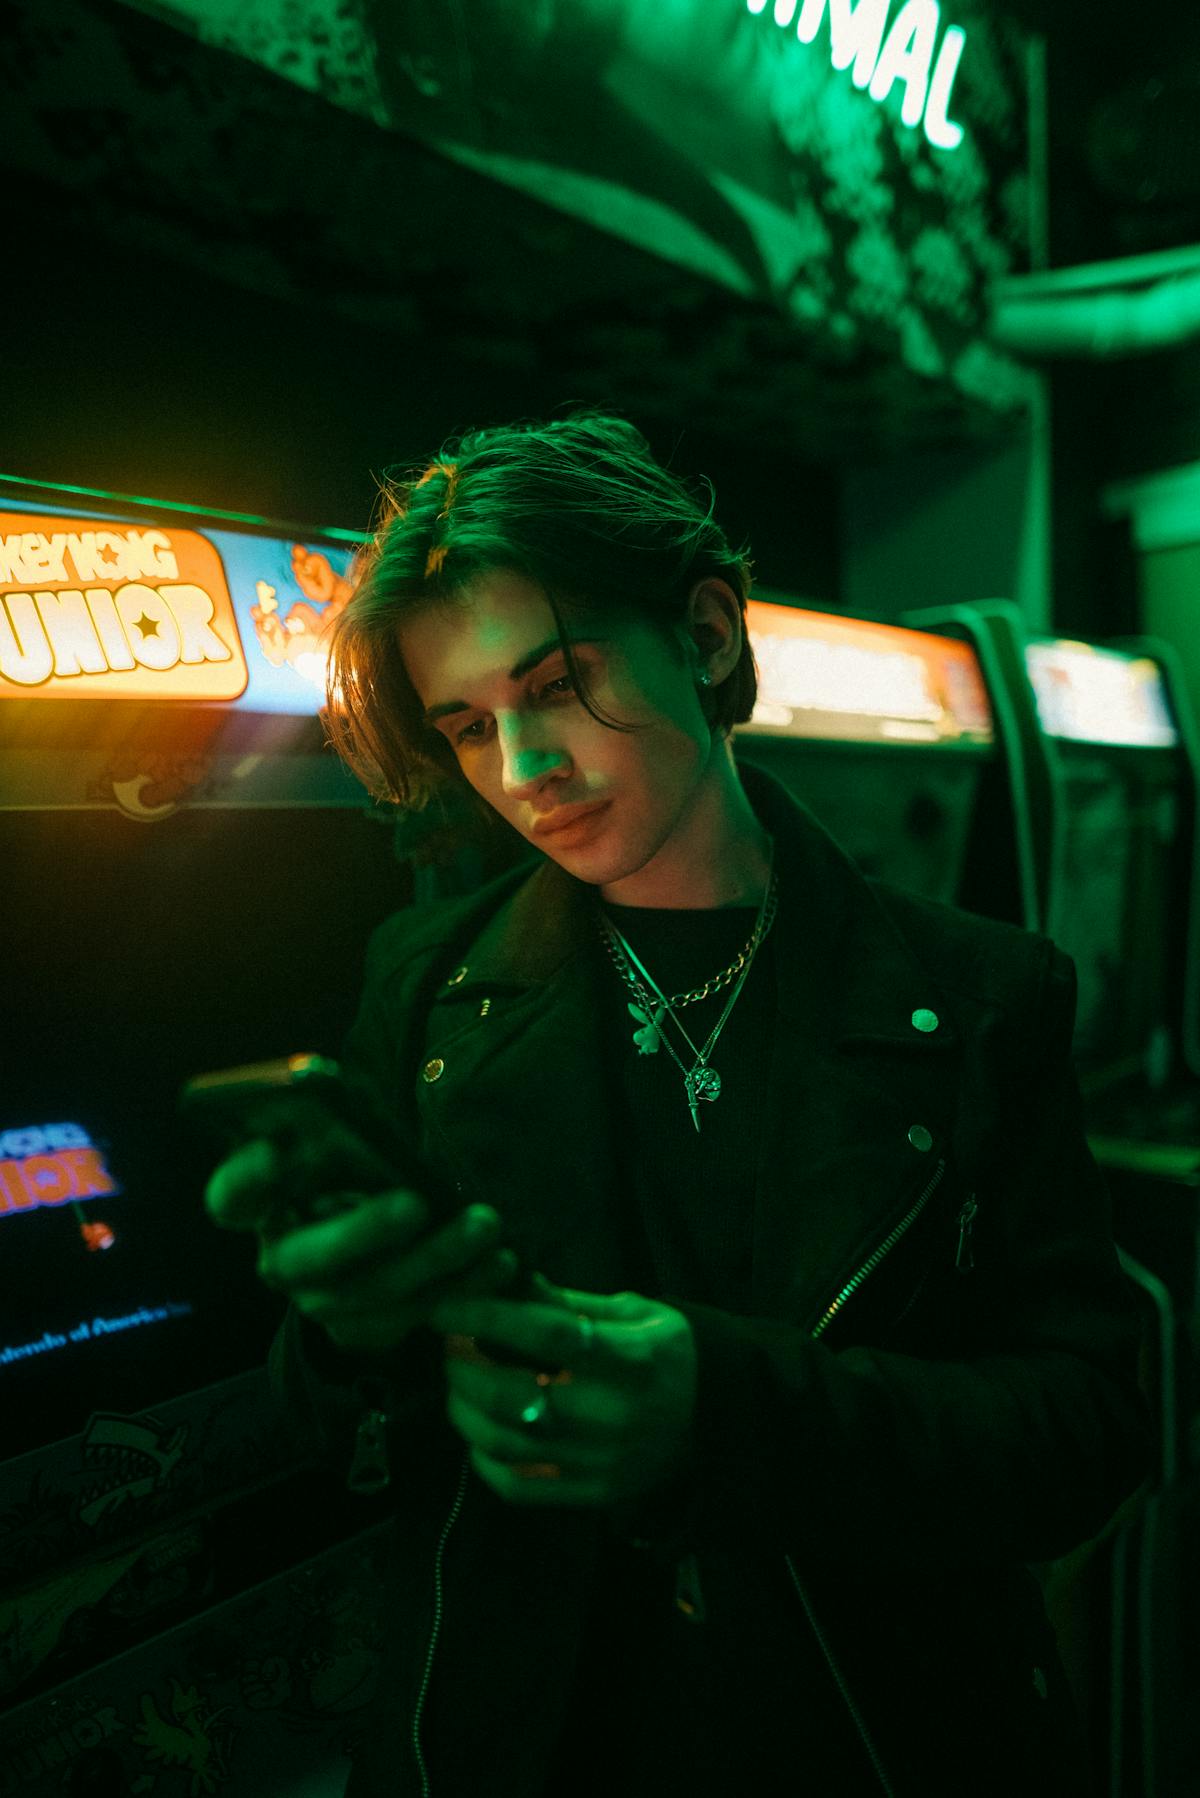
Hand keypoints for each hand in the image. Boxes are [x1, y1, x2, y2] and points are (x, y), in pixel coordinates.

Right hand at [205, 1137, 518, 1352]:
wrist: (370, 1245)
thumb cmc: (352, 1172)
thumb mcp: (339, 1145)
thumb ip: (333, 1126)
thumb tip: (329, 1084)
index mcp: (260, 1204)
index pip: (232, 1195)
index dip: (248, 1178)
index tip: (275, 1151)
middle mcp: (281, 1258)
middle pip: (308, 1257)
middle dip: (364, 1231)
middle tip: (415, 1202)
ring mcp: (320, 1302)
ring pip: (373, 1291)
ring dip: (435, 1258)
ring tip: (485, 1225)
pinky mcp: (365, 1330)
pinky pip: (414, 1316)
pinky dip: (462, 1287)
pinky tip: (499, 1262)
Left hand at [429, 1276, 697, 1509]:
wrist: (720, 1419)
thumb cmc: (670, 1353)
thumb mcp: (634, 1311)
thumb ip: (568, 1302)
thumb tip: (504, 1281)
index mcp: (630, 1357)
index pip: (547, 1335)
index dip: (488, 1317)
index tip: (446, 1305)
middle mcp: (613, 1414)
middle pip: (512, 1396)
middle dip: (462, 1368)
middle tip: (450, 1347)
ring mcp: (601, 1461)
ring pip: (504, 1444)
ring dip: (463, 1412)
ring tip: (458, 1387)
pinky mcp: (592, 1494)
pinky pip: (519, 1487)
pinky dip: (484, 1461)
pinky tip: (479, 1434)